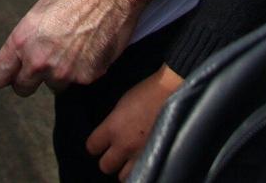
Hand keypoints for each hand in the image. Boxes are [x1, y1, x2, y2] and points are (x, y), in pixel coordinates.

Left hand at [0, 0, 177, 94]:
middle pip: (23, 88)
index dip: (3, 75)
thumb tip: (26, 53)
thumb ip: (29, 38)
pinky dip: (84, 69)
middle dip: (30, 79)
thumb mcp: (41, 10)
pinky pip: (79, 81)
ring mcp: (63, 72)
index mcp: (22, 40)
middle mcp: (39, 60)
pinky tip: (92, 47)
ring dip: (60, 74)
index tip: (8, 74)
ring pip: (54, 86)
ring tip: (75, 47)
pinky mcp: (87, 77)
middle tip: (44, 62)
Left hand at [87, 64, 183, 178]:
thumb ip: (112, 123)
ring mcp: (140, 154)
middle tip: (117, 152)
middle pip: (105, 166)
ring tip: (131, 159)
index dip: (95, 145)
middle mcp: (124, 145)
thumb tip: (107, 134)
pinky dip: (141, 169)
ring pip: (123, 176)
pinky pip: (143, 174)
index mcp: (112, 127)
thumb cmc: (148, 91)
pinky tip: (143, 160)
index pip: (92, 147)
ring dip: (125, 169)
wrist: (173, 91)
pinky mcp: (156, 157)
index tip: (100, 143)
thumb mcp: (122, 104)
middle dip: (110, 160)